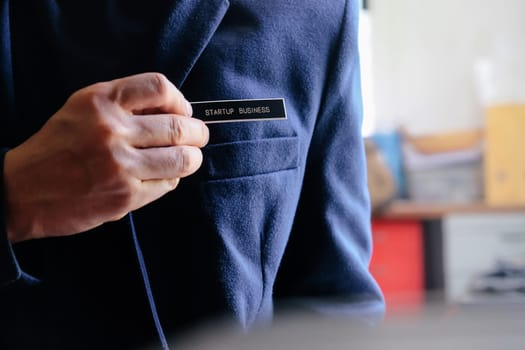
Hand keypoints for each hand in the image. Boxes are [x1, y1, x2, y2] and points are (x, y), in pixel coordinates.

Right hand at [3, 72, 208, 242]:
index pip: (159, 87)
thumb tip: (175, 109)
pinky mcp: (126, 196)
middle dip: (198, 133)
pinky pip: (168, 184)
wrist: (21, 190)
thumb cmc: (57, 146)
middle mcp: (111, 130)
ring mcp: (120, 166)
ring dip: (192, 158)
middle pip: (179, 126)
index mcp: (100, 101)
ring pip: (183, 159)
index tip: (183, 110)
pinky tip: (161, 176)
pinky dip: (171, 179)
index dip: (180, 99)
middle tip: (198, 137)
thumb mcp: (82, 109)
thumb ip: (125, 104)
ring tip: (187, 157)